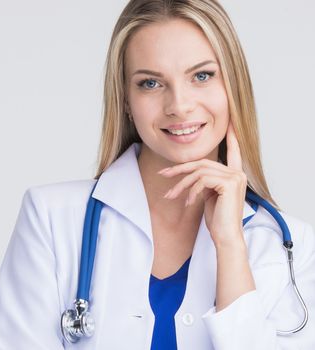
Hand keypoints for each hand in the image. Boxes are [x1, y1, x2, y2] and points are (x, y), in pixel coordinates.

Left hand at [158, 122, 247, 245]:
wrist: (226, 236)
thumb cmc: (217, 219)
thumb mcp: (209, 196)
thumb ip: (206, 182)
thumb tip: (193, 176)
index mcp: (235, 175)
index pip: (233, 152)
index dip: (231, 138)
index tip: (229, 124)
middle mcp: (238, 173)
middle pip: (202, 163)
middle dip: (180, 169)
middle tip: (163, 175)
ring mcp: (235, 177)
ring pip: (199, 172)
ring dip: (181, 184)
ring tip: (171, 196)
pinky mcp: (229, 184)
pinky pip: (201, 180)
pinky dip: (190, 191)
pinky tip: (187, 203)